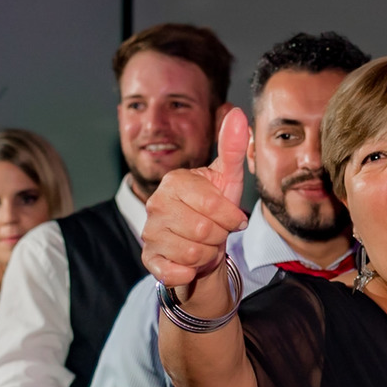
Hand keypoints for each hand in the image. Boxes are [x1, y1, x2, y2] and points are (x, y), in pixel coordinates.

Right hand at [141, 108, 250, 286]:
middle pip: (205, 231)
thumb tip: (236, 113)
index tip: (233, 218)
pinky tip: (191, 264)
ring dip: (208, 254)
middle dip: (220, 236)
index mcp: (175, 182)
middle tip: (217, 232)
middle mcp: (156, 205)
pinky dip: (190, 272)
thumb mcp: (227, 179)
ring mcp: (150, 233)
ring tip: (205, 245)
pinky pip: (176, 272)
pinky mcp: (149, 259)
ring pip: (194, 253)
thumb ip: (232, 148)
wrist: (203, 245)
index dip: (231, 217)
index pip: (215, 206)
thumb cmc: (215, 209)